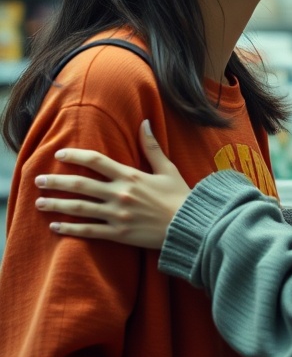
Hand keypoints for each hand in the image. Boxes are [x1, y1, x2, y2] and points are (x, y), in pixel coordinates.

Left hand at [35, 120, 190, 248]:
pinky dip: (70, 229)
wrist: (189, 227)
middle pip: (81, 185)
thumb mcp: (167, 168)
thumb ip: (152, 146)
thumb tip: (145, 121)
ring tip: (39, 202)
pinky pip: (89, 231)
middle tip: (38, 180)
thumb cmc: (180, 196)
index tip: (59, 155)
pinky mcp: (118, 235)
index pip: (96, 161)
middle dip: (56, 182)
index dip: (75, 157)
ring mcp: (117, 216)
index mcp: (130, 176)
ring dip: (57, 205)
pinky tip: (55, 227)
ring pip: (80, 209)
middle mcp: (120, 194)